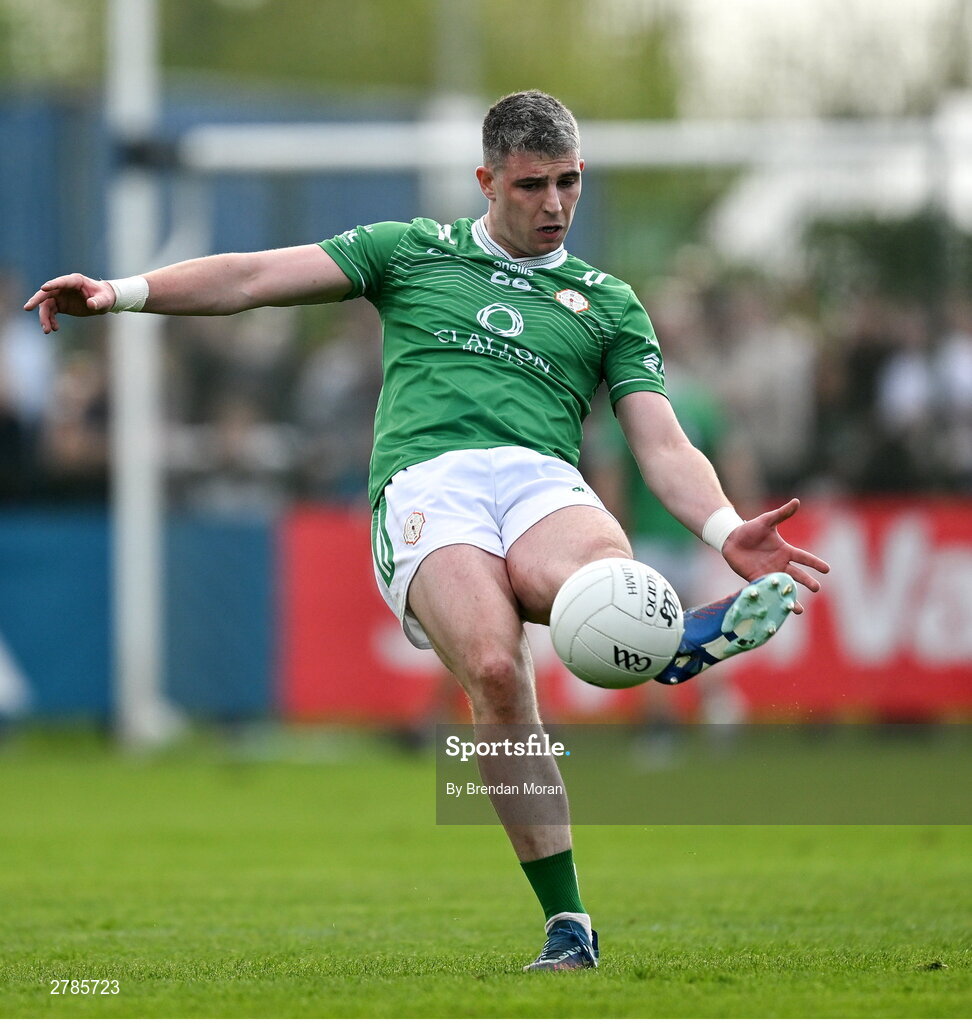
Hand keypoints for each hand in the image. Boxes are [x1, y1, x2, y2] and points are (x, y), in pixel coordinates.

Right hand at [23, 274, 115, 333]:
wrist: (103, 302)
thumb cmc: (105, 297)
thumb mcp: (104, 300)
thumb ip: (98, 302)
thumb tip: (91, 304)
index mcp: (75, 281)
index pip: (61, 282)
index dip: (52, 285)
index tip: (43, 288)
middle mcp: (64, 287)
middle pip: (47, 293)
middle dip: (37, 300)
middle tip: (27, 308)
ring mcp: (60, 296)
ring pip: (46, 305)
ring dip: (44, 317)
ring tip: (47, 330)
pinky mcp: (60, 305)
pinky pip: (51, 313)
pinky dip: (51, 320)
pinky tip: (55, 328)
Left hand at [721, 498, 829, 612]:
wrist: (731, 539)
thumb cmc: (750, 529)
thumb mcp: (766, 521)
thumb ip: (781, 514)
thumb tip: (796, 501)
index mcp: (785, 551)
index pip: (804, 558)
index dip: (815, 563)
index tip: (827, 570)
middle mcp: (780, 564)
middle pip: (797, 575)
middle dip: (807, 581)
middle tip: (817, 588)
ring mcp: (769, 573)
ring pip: (784, 587)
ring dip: (791, 597)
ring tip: (798, 609)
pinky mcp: (756, 579)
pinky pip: (767, 589)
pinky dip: (772, 598)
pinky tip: (778, 608)